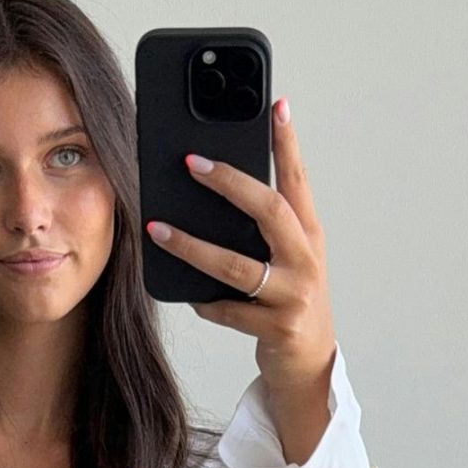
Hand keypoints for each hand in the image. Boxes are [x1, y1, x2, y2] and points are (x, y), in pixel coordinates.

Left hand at [145, 95, 336, 405]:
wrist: (309, 362)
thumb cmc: (289, 299)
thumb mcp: (286, 256)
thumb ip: (264, 225)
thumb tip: (212, 184)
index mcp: (309, 234)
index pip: (297, 179)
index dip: (287, 142)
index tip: (275, 105)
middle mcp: (305, 260)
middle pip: (268, 210)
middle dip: (228, 183)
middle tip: (189, 161)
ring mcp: (292, 296)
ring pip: (236, 266)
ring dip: (192, 246)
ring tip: (158, 228)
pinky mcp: (276, 329)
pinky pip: (227, 309)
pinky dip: (204, 301)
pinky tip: (186, 293)